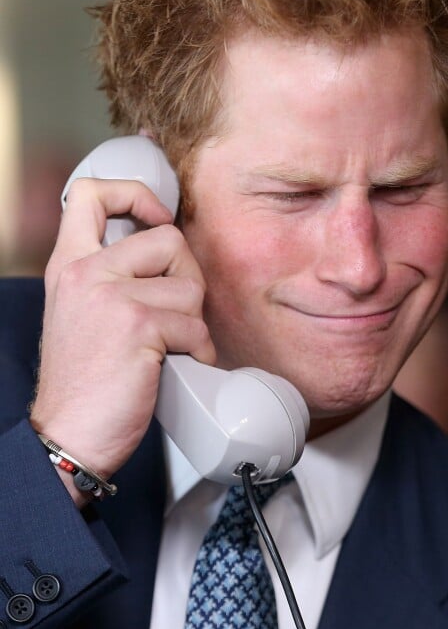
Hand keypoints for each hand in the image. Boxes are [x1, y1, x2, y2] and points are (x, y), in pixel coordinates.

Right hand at [30, 178, 215, 503]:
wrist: (68, 435)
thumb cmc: (83, 380)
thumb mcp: (81, 311)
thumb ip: (110, 275)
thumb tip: (167, 250)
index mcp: (69, 264)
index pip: (91, 193)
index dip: (135, 195)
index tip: (156, 219)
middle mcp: (86, 272)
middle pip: (168, 238)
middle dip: (187, 277)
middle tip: (176, 310)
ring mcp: (111, 297)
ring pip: (189, 286)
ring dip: (192, 322)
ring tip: (170, 346)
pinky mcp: (138, 326)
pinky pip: (195, 325)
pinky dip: (197, 351)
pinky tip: (177, 365)